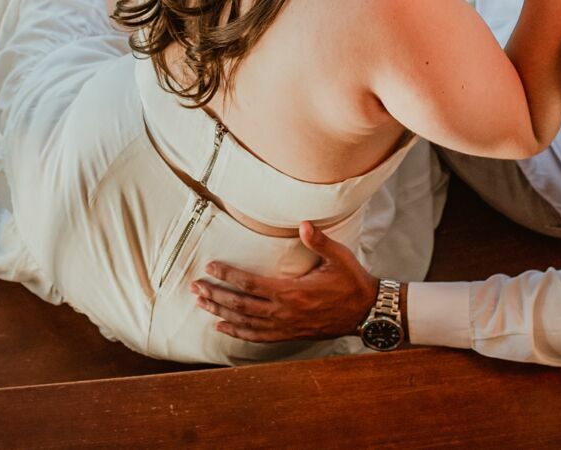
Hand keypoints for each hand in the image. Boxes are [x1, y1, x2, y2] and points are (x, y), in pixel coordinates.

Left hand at [190, 221, 375, 342]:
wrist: (366, 312)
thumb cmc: (351, 282)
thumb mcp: (339, 257)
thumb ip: (319, 241)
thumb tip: (304, 224)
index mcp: (291, 292)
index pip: (250, 284)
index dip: (228, 275)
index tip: (210, 267)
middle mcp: (284, 312)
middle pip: (240, 305)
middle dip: (215, 295)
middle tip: (194, 287)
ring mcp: (285, 326)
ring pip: (245, 322)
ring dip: (220, 312)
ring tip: (200, 303)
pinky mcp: (289, 334)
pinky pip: (257, 336)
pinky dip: (237, 332)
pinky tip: (222, 327)